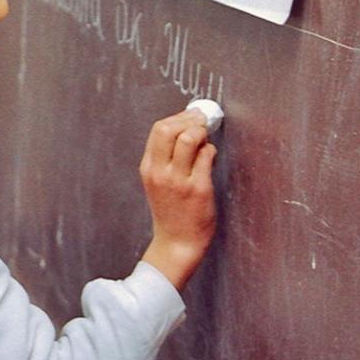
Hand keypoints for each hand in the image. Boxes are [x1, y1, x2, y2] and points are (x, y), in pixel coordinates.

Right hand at [138, 108, 217, 289]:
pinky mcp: (198, 188)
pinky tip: (210, 156)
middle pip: (168, 129)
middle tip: (202, 120)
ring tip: (205, 139)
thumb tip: (186, 129)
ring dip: (201, 132)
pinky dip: (211, 150)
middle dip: (188, 119)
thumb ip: (165, 158)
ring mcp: (179, 180)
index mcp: (148, 168)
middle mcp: (160, 172)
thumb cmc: (170, 212)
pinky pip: (207, 156)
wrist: (177, 243)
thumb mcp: (157, 182)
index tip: (190, 116)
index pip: (158, 129)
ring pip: (189, 139)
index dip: (177, 117)